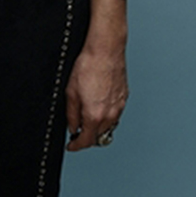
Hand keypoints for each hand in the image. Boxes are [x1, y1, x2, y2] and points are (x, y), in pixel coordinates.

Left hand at [65, 34, 127, 150]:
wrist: (105, 50)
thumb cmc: (88, 66)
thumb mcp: (71, 92)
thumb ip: (71, 114)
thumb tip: (73, 127)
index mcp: (95, 115)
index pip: (87, 141)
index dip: (76, 146)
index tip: (71, 146)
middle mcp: (110, 115)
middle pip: (98, 136)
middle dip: (87, 136)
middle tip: (77, 129)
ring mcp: (119, 107)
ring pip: (108, 126)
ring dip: (97, 126)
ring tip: (87, 115)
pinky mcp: (124, 98)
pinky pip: (115, 114)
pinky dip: (106, 115)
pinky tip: (98, 104)